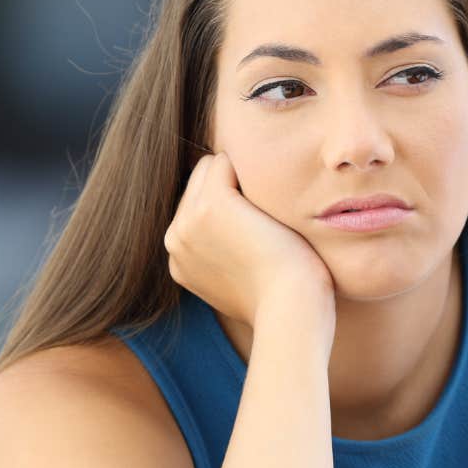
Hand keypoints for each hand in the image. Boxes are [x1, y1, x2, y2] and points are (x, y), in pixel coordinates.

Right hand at [164, 152, 333, 328]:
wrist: (291, 306)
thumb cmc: (281, 296)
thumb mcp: (240, 280)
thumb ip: (223, 256)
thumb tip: (233, 235)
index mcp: (179, 260)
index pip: (193, 207)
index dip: (230, 206)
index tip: (259, 228)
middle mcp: (175, 239)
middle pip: (198, 183)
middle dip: (231, 188)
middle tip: (266, 219)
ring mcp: (188, 221)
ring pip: (209, 168)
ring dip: (240, 178)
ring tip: (268, 214)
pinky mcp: (211, 204)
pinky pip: (225, 161)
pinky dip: (251, 170)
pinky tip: (271, 198)